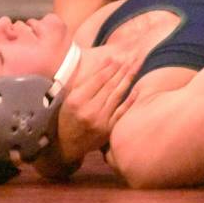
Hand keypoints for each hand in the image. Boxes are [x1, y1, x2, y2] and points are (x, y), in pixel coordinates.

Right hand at [55, 48, 144, 163]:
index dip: (110, 67)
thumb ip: (84, 82)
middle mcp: (88, 110)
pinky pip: (122, 111)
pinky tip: (137, 88)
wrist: (66, 146)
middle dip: (123, 69)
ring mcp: (100, 120)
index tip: (119, 56)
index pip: (98, 79)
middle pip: (110, 85)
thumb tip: (102, 65)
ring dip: (128, 79)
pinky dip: (130, 100)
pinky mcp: (108, 129)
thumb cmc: (67, 117)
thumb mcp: (68, 99)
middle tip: (133, 57)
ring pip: (117, 95)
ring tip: (136, 66)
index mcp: (76, 100)